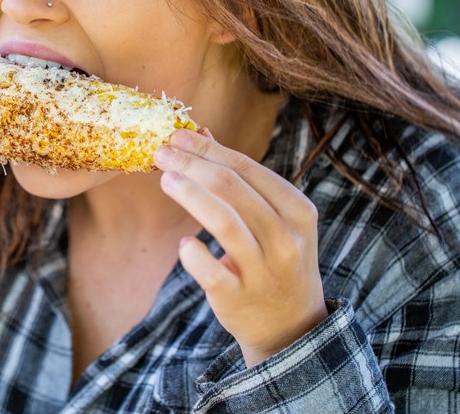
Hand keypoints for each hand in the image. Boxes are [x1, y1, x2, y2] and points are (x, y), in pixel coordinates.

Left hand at [154, 129, 327, 366]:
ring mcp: (264, 270)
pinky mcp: (238, 298)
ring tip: (165, 179)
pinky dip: (193, 253)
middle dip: (192, 164)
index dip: (209, 149)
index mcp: (298, 211)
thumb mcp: (273, 217)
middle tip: (162, 152)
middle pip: (232, 188)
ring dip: (190, 196)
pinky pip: (210, 270)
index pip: (248, 168)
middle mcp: (286, 239)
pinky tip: (184, 243)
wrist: (291, 324)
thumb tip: (198, 134)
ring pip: (224, 223)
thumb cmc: (274, 256)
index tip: (177, 136)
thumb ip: (238, 178)